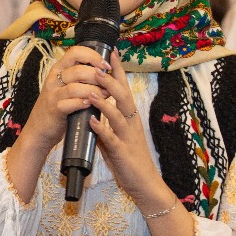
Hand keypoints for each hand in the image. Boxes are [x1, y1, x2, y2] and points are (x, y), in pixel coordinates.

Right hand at [21, 44, 112, 147]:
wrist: (39, 127)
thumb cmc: (58, 105)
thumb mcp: (65, 85)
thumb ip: (80, 76)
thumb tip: (105, 71)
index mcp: (58, 69)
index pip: (76, 52)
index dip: (93, 56)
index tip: (106, 66)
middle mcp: (54, 79)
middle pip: (79, 70)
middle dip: (98, 77)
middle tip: (108, 86)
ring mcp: (53, 95)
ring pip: (76, 87)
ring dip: (94, 91)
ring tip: (104, 96)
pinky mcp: (55, 109)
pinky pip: (70, 103)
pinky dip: (83, 103)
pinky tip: (90, 105)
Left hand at [85, 58, 167, 209]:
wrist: (144, 183)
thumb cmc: (129, 159)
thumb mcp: (115, 136)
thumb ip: (105, 123)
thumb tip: (91, 111)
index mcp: (129, 117)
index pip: (124, 89)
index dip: (117, 71)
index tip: (110, 52)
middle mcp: (131, 123)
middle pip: (123, 96)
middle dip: (111, 81)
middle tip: (97, 67)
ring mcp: (128, 137)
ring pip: (118, 114)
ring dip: (104, 102)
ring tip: (91, 91)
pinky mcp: (122, 152)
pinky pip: (111, 138)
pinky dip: (102, 128)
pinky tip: (92, 121)